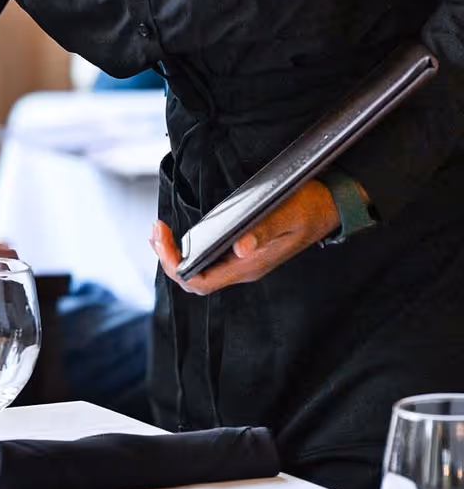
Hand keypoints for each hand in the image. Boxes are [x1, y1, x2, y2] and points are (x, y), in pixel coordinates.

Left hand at [150, 180, 339, 295]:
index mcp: (250, 266)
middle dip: (168, 258)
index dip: (175, 265)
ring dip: (176, 254)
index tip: (163, 238)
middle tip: (156, 230)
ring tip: (160, 231)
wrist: (332, 207)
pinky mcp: (244, 253)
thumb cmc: (309, 207)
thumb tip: (241, 248)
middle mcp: (243, 269)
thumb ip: (264, 232)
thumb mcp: (286, 214)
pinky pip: (209, 260)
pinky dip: (189, 249)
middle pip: (195, 280)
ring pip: (200, 270)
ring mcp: (243, 263)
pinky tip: (180, 234)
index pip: (200, 282)